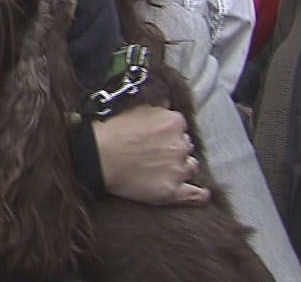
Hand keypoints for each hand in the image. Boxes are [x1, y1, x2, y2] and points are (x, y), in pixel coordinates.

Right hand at [91, 104, 209, 205]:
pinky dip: (199, 195)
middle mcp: (181, 145)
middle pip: (186, 146)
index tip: (157, 137)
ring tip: (168, 170)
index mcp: (174, 122)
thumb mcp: (134, 108)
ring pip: (191, 167)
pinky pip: (193, 194)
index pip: (180, 127)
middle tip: (157, 153)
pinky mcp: (171, 190)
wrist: (98, 157)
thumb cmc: (112, 131)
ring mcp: (178, 169)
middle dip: (175, 149)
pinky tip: (203, 195)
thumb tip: (166, 104)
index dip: (168, 132)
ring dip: (183, 167)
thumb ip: (156, 106)